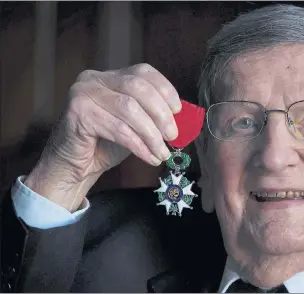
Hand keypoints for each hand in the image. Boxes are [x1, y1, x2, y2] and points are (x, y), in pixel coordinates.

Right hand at [25, 63, 180, 210]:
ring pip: (129, 109)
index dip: (165, 89)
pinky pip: (117, 129)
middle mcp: (95, 78)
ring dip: (151, 134)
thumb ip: (153, 115)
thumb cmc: (106, 144)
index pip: (143, 72)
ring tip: (162, 152)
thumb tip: (183, 119)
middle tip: (173, 136)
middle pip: (138, 88)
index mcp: (111, 76)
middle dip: (161, 114)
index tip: (178, 110)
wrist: (74, 165)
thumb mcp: (136, 125)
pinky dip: (138, 145)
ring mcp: (83, 93)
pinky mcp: (78, 112)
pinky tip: (149, 156)